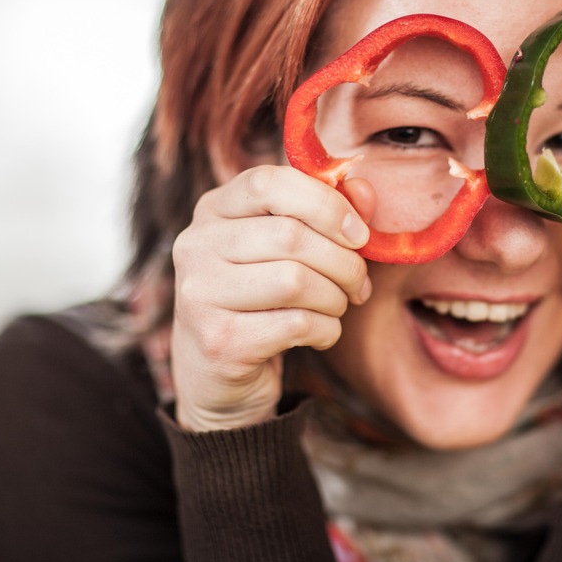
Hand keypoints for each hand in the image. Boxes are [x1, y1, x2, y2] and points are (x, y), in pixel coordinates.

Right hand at [170, 165, 372, 431]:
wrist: (217, 379)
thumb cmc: (261, 302)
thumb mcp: (287, 251)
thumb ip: (325, 213)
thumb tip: (364, 188)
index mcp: (213, 210)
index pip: (269, 182)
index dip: (325, 203)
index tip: (359, 234)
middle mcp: (196, 246)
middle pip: (291, 236)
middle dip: (344, 262)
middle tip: (358, 284)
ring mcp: (200, 294)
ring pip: (296, 281)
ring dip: (336, 298)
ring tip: (337, 307)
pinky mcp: (218, 340)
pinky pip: (296, 324)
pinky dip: (326, 330)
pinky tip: (320, 334)